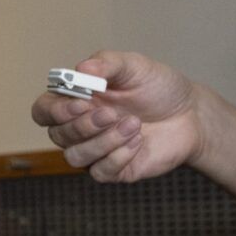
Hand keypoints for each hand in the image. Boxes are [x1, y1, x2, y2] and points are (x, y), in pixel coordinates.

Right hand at [31, 51, 206, 182]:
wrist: (191, 114)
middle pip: (57, 135)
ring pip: (75, 156)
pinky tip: (138, 142)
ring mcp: (95, 150)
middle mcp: (79, 127)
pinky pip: (100, 172)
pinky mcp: (113, 169)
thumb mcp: (136, 66)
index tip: (80, 103)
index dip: (54, 111)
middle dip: (83, 126)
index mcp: (76, 100)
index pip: (43, 111)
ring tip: (134, 125)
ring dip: (104, 142)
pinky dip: (118, 157)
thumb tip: (81, 68)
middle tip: (112, 114)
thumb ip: (108, 64)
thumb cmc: (159, 88)